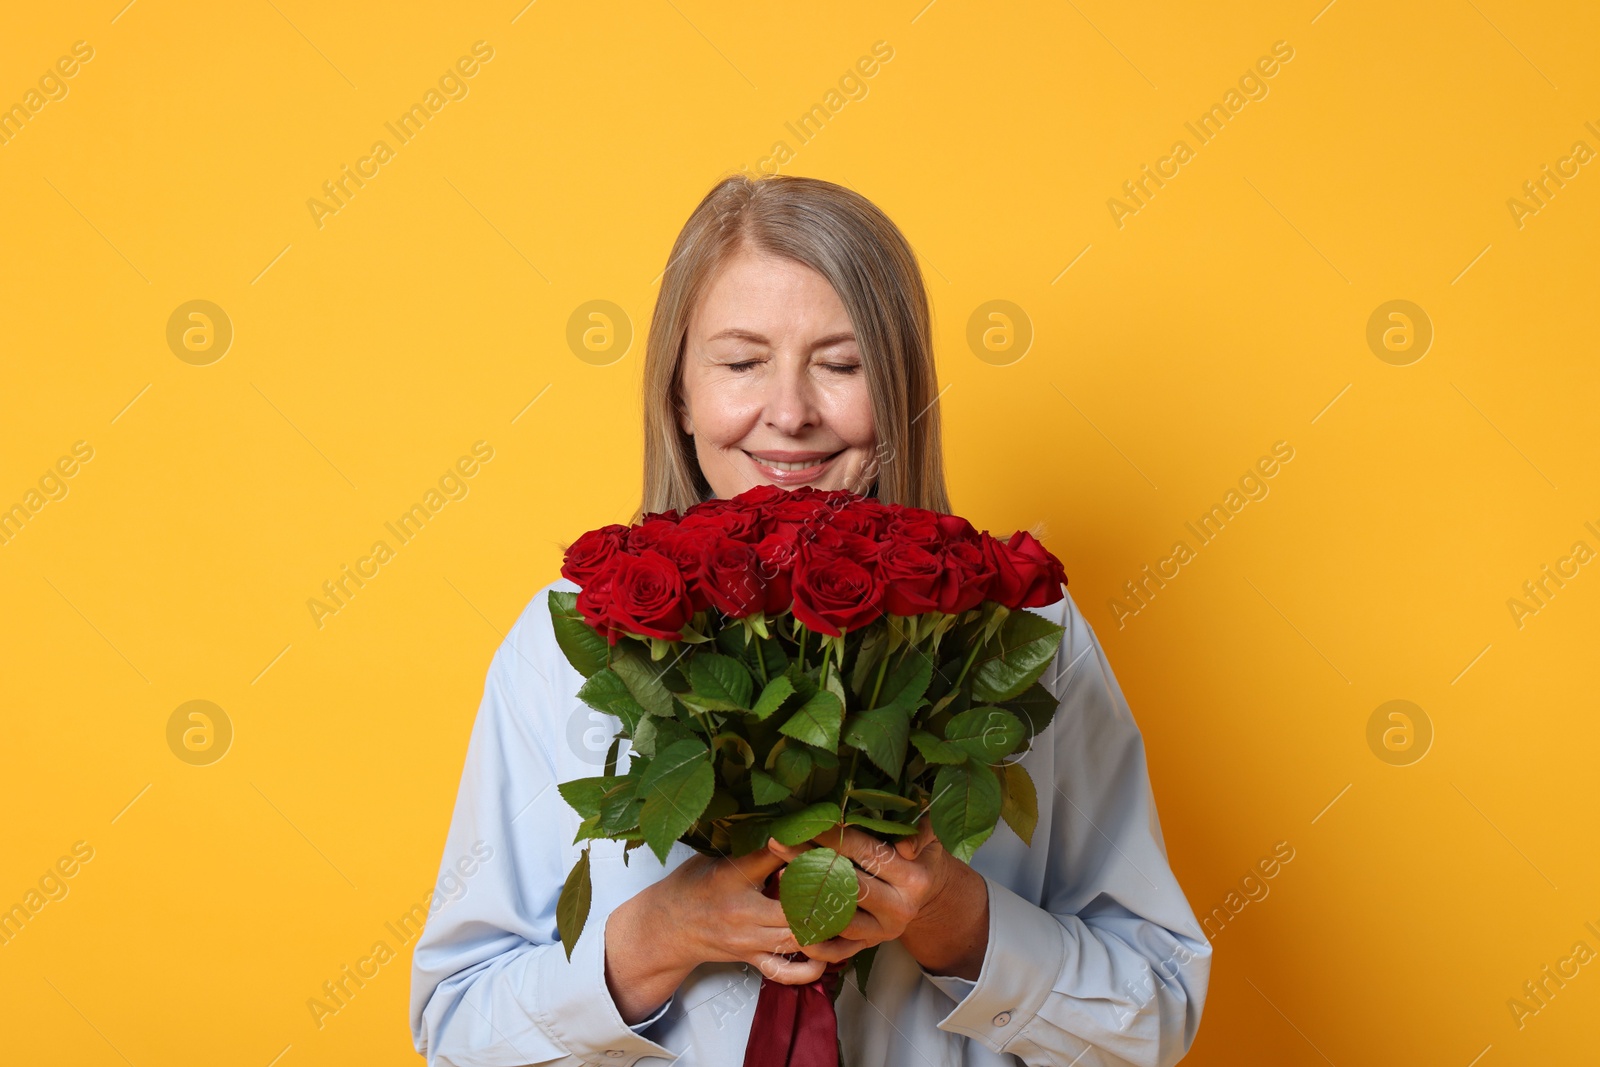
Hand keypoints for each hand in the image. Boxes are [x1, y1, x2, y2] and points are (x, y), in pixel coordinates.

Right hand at [606, 837, 861, 1023]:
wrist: (664, 927)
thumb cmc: (691, 885)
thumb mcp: (716, 856)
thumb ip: (750, 846)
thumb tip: (792, 824)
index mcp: (732, 877)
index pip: (775, 858)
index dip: (804, 846)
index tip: (828, 838)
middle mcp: (742, 913)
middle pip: (797, 906)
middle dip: (826, 893)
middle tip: (850, 879)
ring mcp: (749, 940)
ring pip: (798, 937)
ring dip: (825, 926)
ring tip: (848, 911)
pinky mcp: (751, 958)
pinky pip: (785, 970)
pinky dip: (810, 966)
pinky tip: (829, 953)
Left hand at [766, 814, 990, 979]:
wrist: (928, 894)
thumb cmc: (921, 856)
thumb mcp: (931, 837)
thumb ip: (922, 831)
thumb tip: (906, 846)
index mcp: (914, 879)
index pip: (866, 854)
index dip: (835, 837)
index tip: (806, 823)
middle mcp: (899, 908)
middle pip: (846, 883)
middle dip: (810, 861)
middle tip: (779, 844)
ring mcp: (882, 930)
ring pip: (838, 917)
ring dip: (806, 897)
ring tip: (780, 875)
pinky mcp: (870, 945)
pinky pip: (838, 949)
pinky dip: (815, 940)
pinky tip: (792, 921)